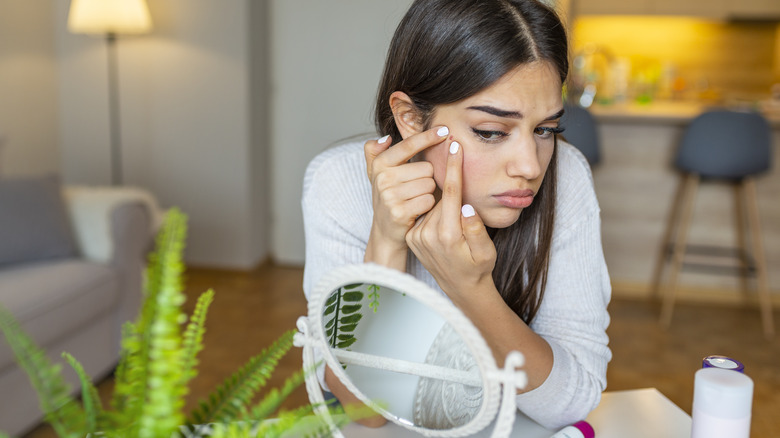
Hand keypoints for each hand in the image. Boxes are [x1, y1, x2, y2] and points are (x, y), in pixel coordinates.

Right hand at [363, 127, 448, 265]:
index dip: (427, 137)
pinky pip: (428, 200)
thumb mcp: (378, 173)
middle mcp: (383, 179)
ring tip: (416, 198)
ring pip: (429, 184)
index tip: (444, 130)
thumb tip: (385, 138)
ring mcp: (390, 196)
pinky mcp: (399, 212)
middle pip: (426, 168)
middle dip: (428, 177)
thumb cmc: (389, 196)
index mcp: (380, 164)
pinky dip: (428, 205)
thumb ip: (375, 152)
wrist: (386, 229)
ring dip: (429, 192)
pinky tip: (419, 209)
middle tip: (416, 188)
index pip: (408, 145)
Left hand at [405, 140, 496, 303]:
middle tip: (462, 205)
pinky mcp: (411, 237)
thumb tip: (467, 206)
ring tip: (454, 222)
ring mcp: (417, 236)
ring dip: (443, 203)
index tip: (454, 145)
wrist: (459, 288)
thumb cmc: (478, 268)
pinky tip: (443, 223)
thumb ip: (477, 229)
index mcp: (448, 234)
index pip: (451, 192)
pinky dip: (434, 211)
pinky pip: (424, 214)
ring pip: (432, 204)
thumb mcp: (486, 252)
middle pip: (441, 196)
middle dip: (452, 190)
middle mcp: (427, 234)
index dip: (454, 167)